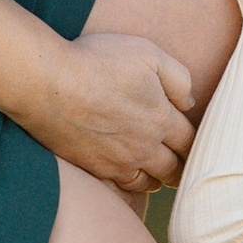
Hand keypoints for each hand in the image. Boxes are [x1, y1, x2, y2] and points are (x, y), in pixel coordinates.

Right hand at [34, 32, 195, 189]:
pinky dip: (129, 185)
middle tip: (181, 168)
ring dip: (156, 179)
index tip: (192, 145)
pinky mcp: (94, 168)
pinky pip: (121, 187)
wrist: (48, 83)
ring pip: (148, 182)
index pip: (189, 141)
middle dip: (180, 168)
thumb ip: (177, 78)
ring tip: (157, 176)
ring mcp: (118, 161)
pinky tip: (128, 177)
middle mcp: (144, 146)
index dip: (193, 144)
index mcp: (161, 118)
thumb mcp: (148, 54)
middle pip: (173, 168)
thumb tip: (188, 102)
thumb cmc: (97, 61)